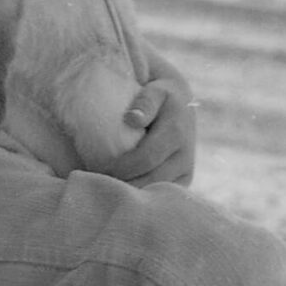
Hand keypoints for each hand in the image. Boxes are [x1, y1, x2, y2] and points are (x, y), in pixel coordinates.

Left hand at [104, 50, 198, 186]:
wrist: (182, 102)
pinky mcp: (184, 180)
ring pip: (156, 192)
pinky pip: (161, 194)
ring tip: (109, 189)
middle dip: (124, 185)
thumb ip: (145, 102)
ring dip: (132, 193)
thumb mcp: (155, 90)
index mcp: (176, 133)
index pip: (146, 159)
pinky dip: (142, 195)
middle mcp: (185, 155)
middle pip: (151, 180)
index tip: (99, 168)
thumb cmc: (160, 94)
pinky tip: (124, 192)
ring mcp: (186, 170)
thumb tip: (132, 119)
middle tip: (99, 184)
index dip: (122, 167)